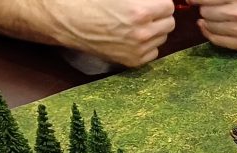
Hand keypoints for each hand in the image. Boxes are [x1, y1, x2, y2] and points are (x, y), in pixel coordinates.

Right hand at [49, 0, 175, 66]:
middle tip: (144, 12)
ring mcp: (138, 49)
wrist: (67, 20)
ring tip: (135, 24)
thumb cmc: (90, 0)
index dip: (160, 2)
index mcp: (140, 11)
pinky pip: (153, 52)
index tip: (151, 2)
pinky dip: (147, 45)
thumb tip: (157, 0)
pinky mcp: (132, 61)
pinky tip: (131, 37)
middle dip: (159, 16)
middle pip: (169, 23)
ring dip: (154, 30)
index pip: (169, 6)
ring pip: (162, 38)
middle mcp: (142, 33)